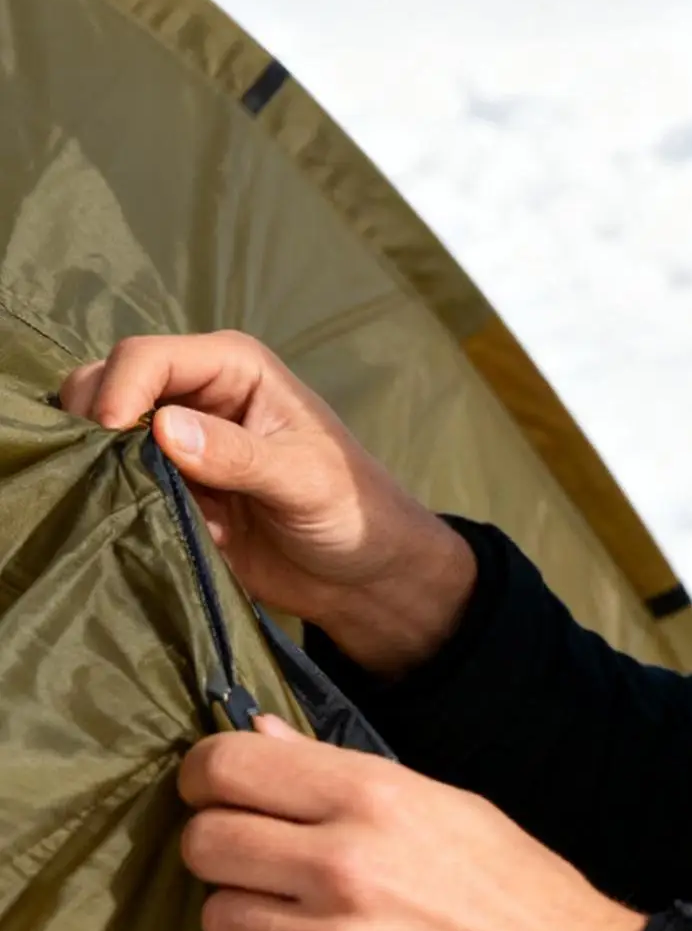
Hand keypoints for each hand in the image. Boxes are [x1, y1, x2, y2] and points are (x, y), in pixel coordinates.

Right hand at [59, 332, 475, 674]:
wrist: (360, 573)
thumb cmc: (351, 509)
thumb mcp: (302, 479)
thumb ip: (236, 454)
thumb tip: (162, 427)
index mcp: (234, 367)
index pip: (147, 357)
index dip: (119, 392)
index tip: (111, 439)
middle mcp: (197, 393)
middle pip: (106, 384)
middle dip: (92, 422)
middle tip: (101, 472)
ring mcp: (176, 442)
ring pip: (98, 433)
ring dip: (94, 461)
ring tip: (110, 497)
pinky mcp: (166, 488)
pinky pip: (111, 481)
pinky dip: (104, 494)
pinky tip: (117, 517)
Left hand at [181, 717, 645, 930]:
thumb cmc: (516, 888)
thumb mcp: (446, 806)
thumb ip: (344, 774)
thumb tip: (255, 735)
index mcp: (377, 797)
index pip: (230, 768)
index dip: (207, 776)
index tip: (217, 790)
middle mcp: (346, 866)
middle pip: (205, 844)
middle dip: (221, 848)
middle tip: (260, 860)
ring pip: (217, 921)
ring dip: (249, 919)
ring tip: (303, 920)